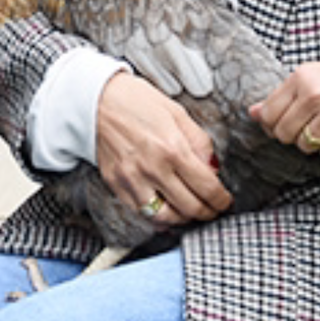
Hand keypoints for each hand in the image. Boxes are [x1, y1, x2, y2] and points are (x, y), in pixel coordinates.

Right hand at [95, 70, 231, 224]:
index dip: (221, 200)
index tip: (224, 201)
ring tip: (190, 211)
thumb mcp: (177, 113)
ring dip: (184, 218)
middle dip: (208, 213)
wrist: (95, 101)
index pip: (207, 187)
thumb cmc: (135, 101)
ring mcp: (132, 180)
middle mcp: (153, 169)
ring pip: (166, 217)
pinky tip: (166, 208)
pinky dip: (158, 216)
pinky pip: (142, 212)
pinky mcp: (117, 185)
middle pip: (190, 207)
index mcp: (172, 148)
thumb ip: (199, 142)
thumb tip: (212, 168)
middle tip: (213, 210)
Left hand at [252, 54, 319, 160]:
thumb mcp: (313, 76)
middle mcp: (317, 94)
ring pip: (305, 146)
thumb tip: (251, 113)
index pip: (268, 113)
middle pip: (283, 133)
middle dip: (292, 134)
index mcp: (303, 77)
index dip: (272, 123)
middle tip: (307, 126)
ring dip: (313, 142)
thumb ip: (282, 96)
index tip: (283, 121)